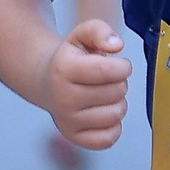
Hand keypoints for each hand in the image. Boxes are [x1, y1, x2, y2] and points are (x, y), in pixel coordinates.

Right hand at [42, 19, 132, 150]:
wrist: (46, 83)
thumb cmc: (70, 60)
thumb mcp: (81, 35)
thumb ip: (100, 30)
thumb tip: (116, 45)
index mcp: (64, 69)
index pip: (109, 70)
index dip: (123, 66)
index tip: (117, 65)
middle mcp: (63, 97)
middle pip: (117, 92)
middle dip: (119, 83)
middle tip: (106, 80)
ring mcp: (67, 121)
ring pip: (116, 114)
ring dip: (117, 102)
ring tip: (103, 95)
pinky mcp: (75, 138)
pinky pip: (110, 137)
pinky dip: (112, 125)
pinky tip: (101, 112)